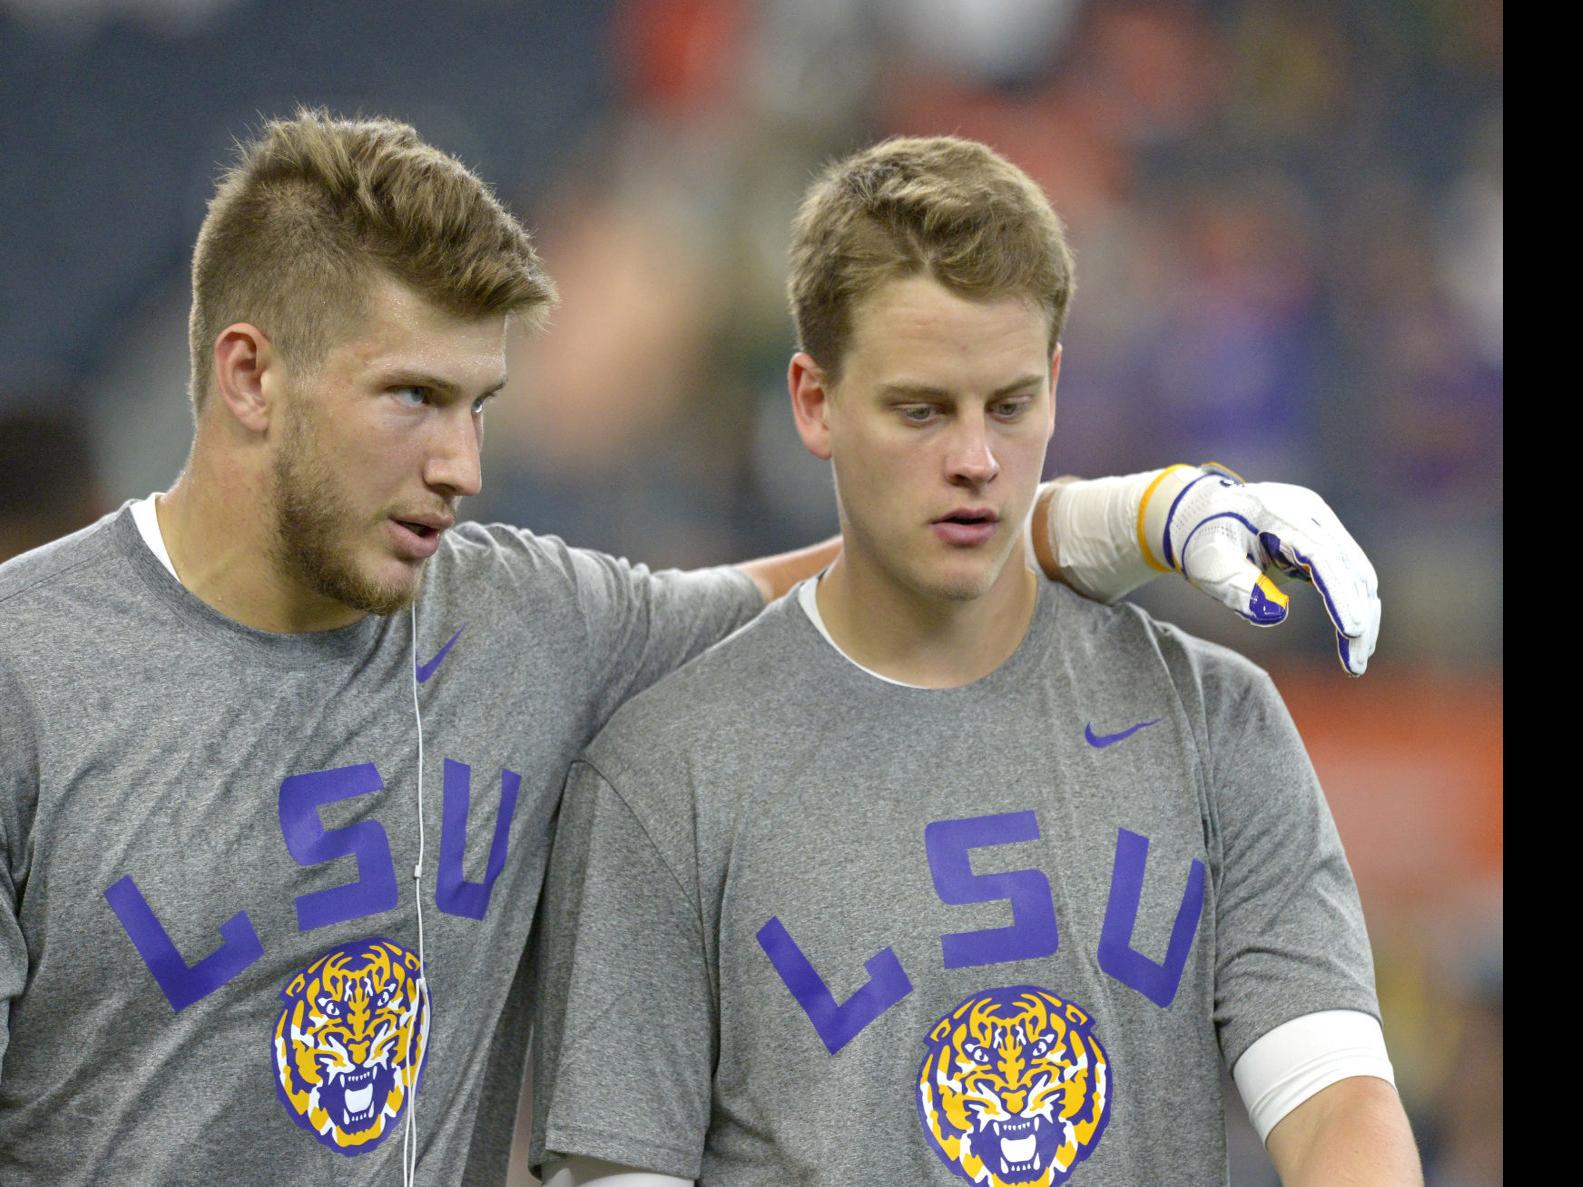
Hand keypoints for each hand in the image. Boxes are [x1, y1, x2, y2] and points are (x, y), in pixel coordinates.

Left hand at [1152, 466, 1380, 675]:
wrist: (1198, 516)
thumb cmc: (1202, 540)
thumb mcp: (1209, 564)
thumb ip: (1238, 586)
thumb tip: (1278, 613)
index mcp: (1283, 514)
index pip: (1324, 557)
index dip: (1341, 595)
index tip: (1352, 632)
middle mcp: (1311, 515)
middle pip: (1351, 568)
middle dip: (1359, 618)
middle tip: (1355, 666)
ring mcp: (1320, 526)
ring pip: (1357, 575)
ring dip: (1362, 618)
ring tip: (1355, 664)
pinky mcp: (1322, 542)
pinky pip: (1347, 576)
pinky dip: (1351, 607)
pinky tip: (1351, 640)